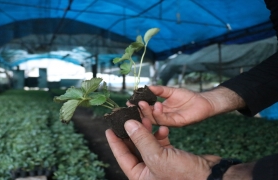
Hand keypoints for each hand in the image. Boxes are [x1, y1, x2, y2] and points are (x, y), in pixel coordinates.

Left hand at [106, 118, 220, 179]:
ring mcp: (159, 164)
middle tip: (129, 116)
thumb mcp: (157, 157)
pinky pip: (160, 143)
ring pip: (147, 143)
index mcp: (140, 177)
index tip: (109, 128)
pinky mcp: (170, 157)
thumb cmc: (184, 174)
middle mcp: (148, 171)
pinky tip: (163, 128)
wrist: (211, 176)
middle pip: (134, 148)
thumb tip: (128, 124)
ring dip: (147, 130)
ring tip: (148, 118)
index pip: (122, 157)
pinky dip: (160, 134)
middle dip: (133, 131)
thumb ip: (141, 139)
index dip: (115, 142)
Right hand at [133, 86, 214, 126]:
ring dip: (148, 112)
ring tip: (143, 103)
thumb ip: (159, 90)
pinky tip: (157, 105)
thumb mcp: (170, 91)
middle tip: (133, 104)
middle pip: (147, 116)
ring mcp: (169, 121)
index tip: (129, 101)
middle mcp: (162, 117)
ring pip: (154, 119)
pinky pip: (165, 120)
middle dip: (139, 110)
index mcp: (159, 110)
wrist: (203, 101)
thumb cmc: (188, 97)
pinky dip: (159, 113)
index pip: (146, 109)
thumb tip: (146, 86)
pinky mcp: (176, 123)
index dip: (137, 106)